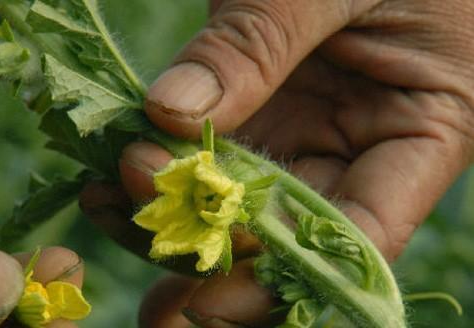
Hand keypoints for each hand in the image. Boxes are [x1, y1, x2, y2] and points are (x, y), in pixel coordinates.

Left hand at [81, 0, 473, 326]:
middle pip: (285, 229)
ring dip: (172, 212)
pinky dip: (163, 166)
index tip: (203, 297)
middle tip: (140, 234)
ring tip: (108, 205)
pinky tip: (112, 180)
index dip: (282, 271)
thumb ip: (258, 44)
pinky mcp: (258, 104)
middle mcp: (361, 145)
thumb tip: (171, 115)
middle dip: (209, 245)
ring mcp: (305, 127)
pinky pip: (207, 151)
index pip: (359, 233)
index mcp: (424, 130)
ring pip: (235, 198)